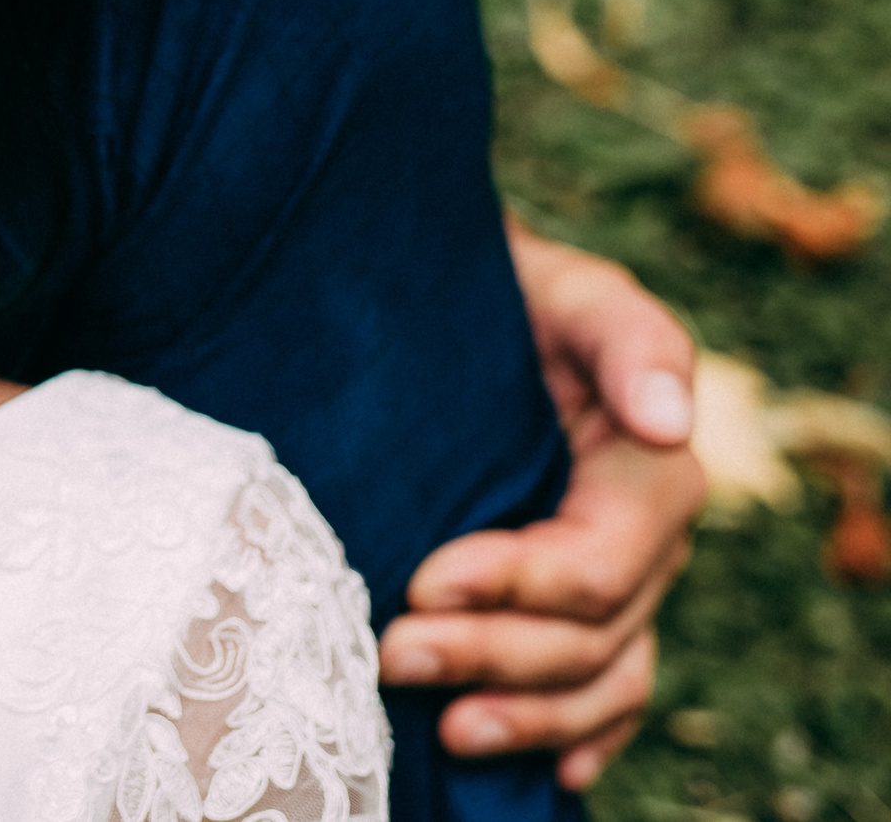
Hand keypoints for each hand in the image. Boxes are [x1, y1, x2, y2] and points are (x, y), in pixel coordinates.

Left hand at [380, 215, 703, 789]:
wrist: (465, 308)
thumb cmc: (512, 293)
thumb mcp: (566, 288)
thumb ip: (626, 337)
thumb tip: (668, 418)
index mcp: (647, 470)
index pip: (599, 562)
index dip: (518, 584)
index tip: (424, 581)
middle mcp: (642, 540)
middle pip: (590, 635)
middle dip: (493, 653)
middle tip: (391, 653)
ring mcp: (616, 583)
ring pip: (596, 680)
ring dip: (525, 716)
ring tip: (443, 731)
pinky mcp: (575, 608)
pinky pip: (602, 695)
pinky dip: (575, 740)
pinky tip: (531, 772)